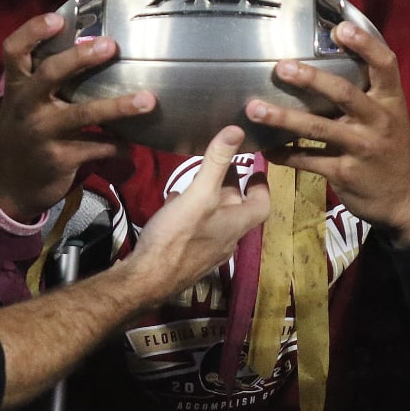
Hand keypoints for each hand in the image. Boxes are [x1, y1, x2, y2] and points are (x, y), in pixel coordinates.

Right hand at [0, 13, 154, 221]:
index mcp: (17, 87)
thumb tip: (92, 43)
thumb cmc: (25, 132)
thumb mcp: (24, 103)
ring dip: (118, 106)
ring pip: (83, 114)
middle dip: (80, 58)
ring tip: (148, 100)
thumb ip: (45, 79)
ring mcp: (43, 133)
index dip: (33, 32)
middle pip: (50, 74)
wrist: (10, 185)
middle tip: (111, 46)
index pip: (14, 51)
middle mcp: (27, 105)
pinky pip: (97, 147)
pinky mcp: (60, 159)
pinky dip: (118, 146)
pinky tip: (132, 145)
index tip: (58, 18)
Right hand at [121, 126, 269, 304]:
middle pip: (236, 210)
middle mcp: (227, 240)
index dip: (262, 185)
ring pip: (215, 220)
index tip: (257, 169)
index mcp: (236, 225)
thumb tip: (236, 131)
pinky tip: (174, 204)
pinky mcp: (187, 257)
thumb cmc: (177, 236)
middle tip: (222, 165)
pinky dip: (191, 214)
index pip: (262, 204)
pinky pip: (196, 230)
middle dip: (230, 187)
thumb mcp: (199, 194)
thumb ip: (217, 162)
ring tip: (197, 180)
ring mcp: (207, 252)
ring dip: (210, 200)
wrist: (147, 279)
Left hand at [246, 21, 409, 246]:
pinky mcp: (345, 173)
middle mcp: (378, 120)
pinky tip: (265, 148)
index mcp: (390, 100)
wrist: (404, 197)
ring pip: (318, 128)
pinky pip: (308, 161)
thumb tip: (323, 59)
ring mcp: (362, 148)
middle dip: (311, 79)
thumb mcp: (388, 115)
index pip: (385, 64)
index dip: (365, 44)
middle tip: (281, 67)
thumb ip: (364, 92)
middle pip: (343, 93)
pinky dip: (284, 155)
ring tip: (254, 108)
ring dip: (283, 118)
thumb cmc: (389, 147)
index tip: (340, 28)